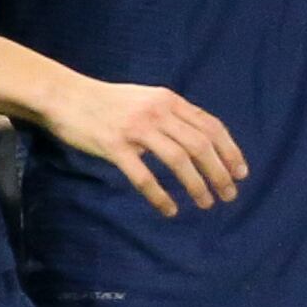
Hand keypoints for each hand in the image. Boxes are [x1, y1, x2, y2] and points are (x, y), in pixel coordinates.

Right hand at [43, 77, 245, 218]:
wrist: (65, 96)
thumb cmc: (107, 102)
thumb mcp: (147, 98)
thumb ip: (172, 114)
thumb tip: (201, 138)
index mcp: (169, 100)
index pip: (211, 126)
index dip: (230, 151)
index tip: (241, 173)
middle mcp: (157, 112)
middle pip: (200, 145)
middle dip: (219, 172)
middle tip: (229, 195)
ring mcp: (136, 129)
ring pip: (178, 160)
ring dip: (197, 185)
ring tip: (206, 203)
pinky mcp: (115, 146)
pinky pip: (144, 177)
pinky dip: (160, 196)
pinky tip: (170, 210)